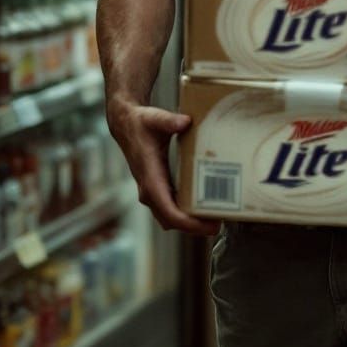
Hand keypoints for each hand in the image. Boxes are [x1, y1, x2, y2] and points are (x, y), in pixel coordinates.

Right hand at [107, 100, 218, 235]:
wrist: (127, 125)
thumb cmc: (142, 123)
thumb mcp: (155, 119)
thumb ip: (169, 121)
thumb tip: (185, 122)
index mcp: (150, 178)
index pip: (168, 210)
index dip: (188, 222)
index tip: (208, 225)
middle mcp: (149, 190)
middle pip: (171, 220)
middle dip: (194, 227)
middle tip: (219, 225)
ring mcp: (152, 192)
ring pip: (170, 218)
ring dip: (190, 223)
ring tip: (216, 219)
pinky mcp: (157, 189)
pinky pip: (171, 209)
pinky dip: (186, 213)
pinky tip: (204, 207)